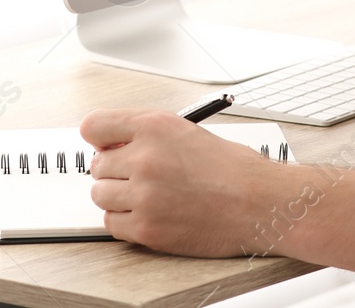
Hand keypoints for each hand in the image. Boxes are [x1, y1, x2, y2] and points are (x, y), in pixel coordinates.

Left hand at [80, 108, 284, 256]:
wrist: (260, 203)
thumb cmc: (234, 169)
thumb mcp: (188, 131)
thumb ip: (147, 134)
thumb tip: (114, 146)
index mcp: (155, 126)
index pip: (93, 126)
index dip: (99, 139)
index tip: (106, 146)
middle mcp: (144, 158)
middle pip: (96, 165)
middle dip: (114, 171)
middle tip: (137, 176)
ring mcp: (143, 195)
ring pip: (100, 196)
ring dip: (117, 197)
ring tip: (146, 196)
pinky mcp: (147, 228)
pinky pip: (112, 224)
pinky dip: (125, 221)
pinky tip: (149, 214)